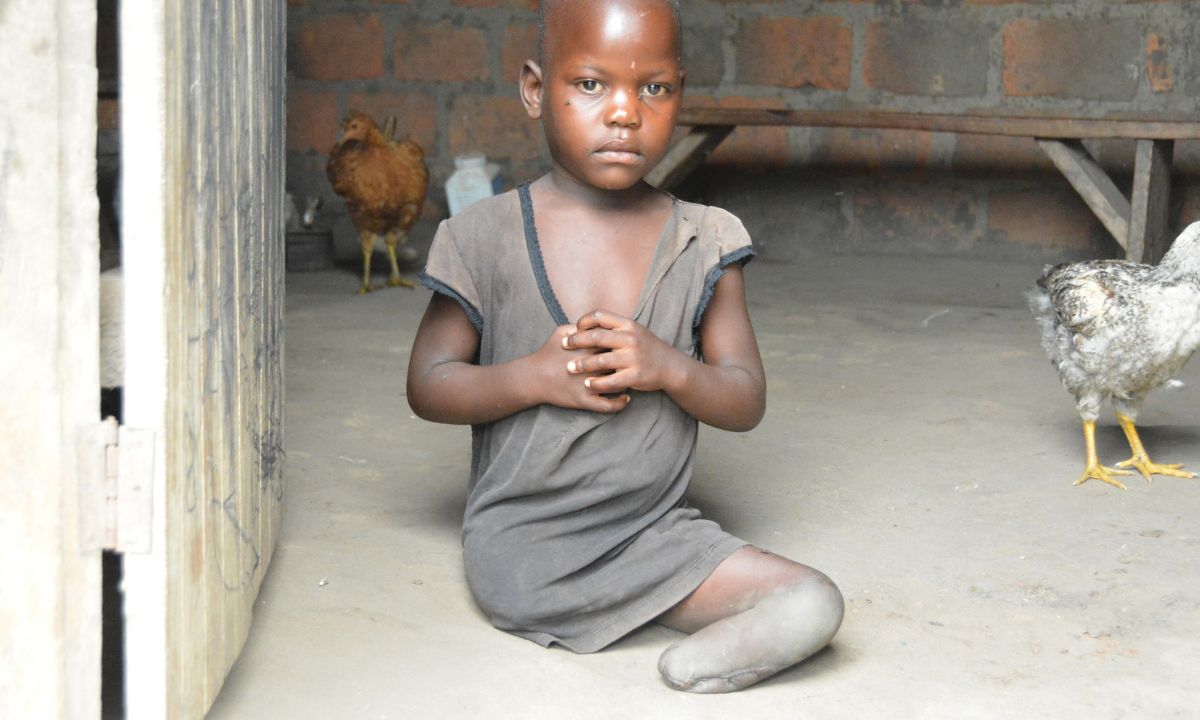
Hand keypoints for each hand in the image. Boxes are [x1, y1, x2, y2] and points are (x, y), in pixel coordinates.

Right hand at [531, 324, 630, 412]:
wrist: (534, 377)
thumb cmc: (548, 353)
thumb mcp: (561, 332)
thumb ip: (580, 326)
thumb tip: (596, 323)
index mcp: (587, 347)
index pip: (614, 343)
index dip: (623, 345)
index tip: (626, 347)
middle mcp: (590, 366)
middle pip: (620, 363)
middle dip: (628, 363)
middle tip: (633, 363)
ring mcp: (588, 385)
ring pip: (618, 384)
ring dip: (627, 382)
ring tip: (631, 380)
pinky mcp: (584, 401)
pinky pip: (608, 405)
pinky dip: (620, 403)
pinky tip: (625, 398)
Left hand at [562, 310, 683, 395]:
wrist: (670, 366)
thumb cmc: (645, 347)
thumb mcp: (633, 331)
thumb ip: (613, 328)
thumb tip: (585, 326)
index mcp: (628, 325)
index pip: (601, 316)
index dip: (584, 321)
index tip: (575, 329)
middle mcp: (630, 339)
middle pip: (596, 336)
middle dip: (576, 341)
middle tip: (564, 346)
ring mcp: (633, 358)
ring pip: (600, 360)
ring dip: (582, 364)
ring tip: (570, 367)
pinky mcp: (635, 375)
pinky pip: (611, 380)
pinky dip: (596, 382)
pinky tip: (587, 383)